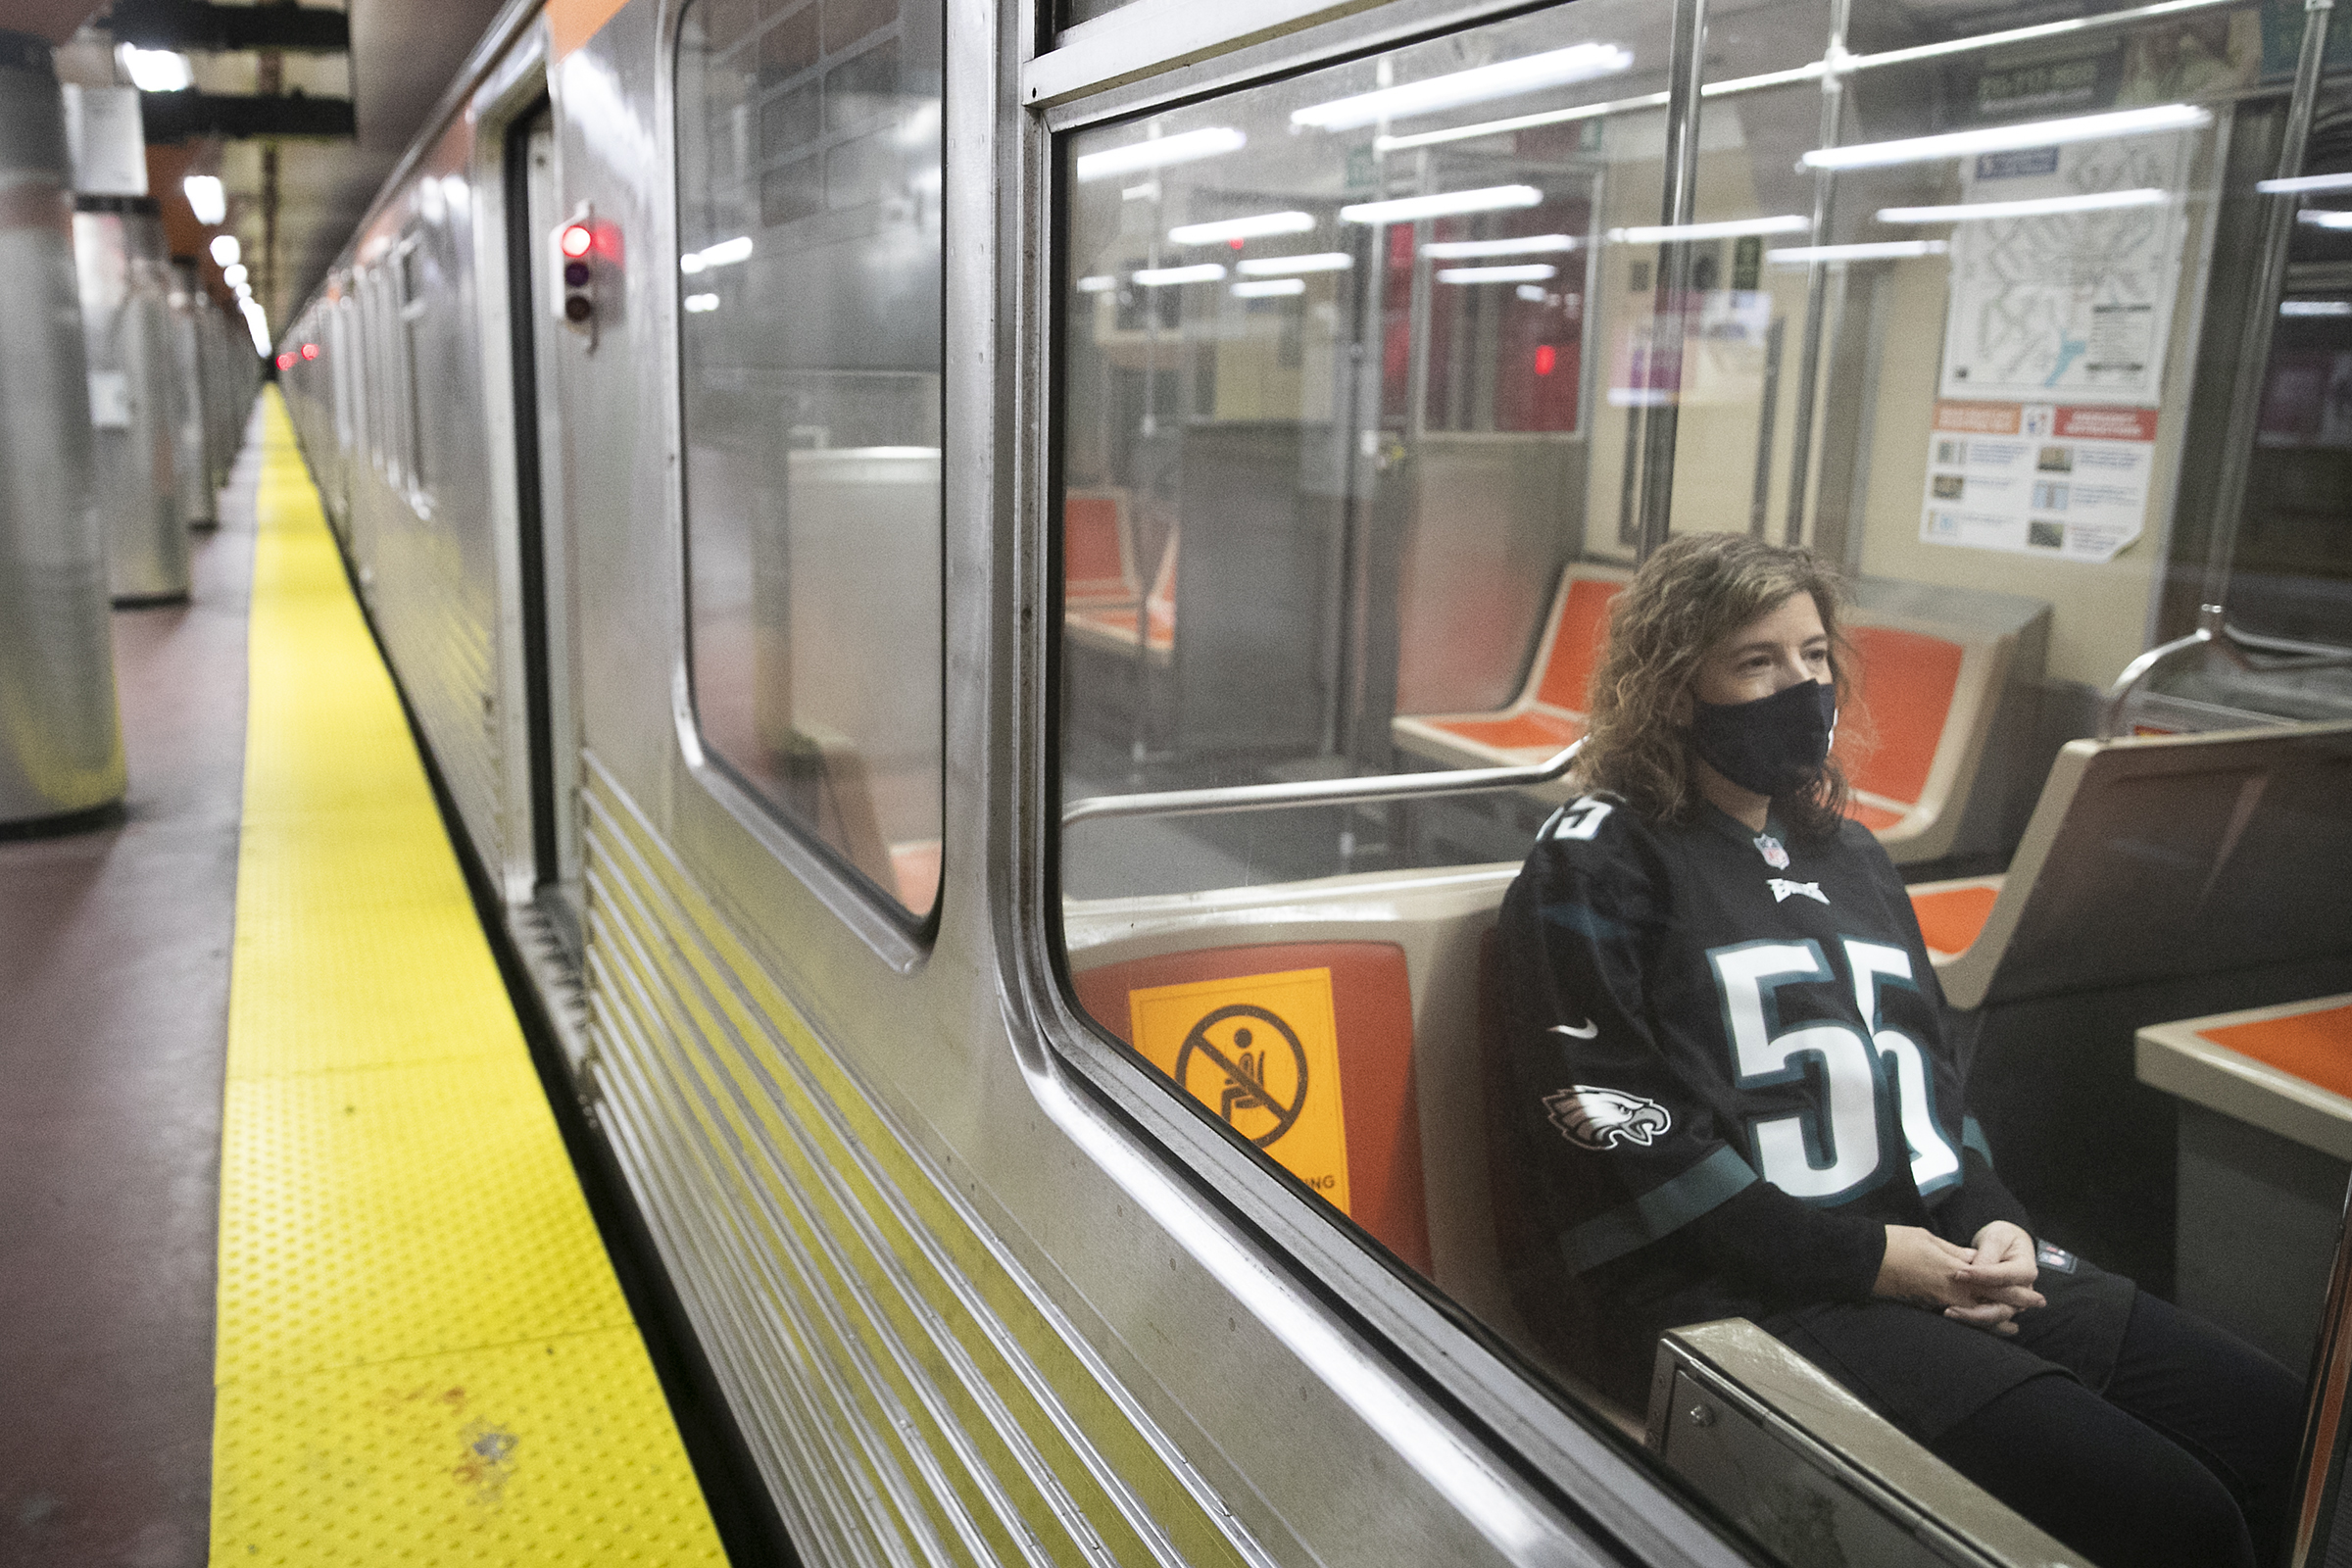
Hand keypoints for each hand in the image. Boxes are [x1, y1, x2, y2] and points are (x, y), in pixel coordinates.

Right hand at [1873, 1225, 2046, 1334]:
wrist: (1865, 1259)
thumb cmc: (1896, 1242)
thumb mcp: (1929, 1239)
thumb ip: (1956, 1252)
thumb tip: (1977, 1261)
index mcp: (1954, 1270)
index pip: (1993, 1282)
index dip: (2016, 1289)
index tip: (2035, 1292)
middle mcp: (1950, 1290)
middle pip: (1990, 1302)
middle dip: (2014, 1305)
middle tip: (2036, 1306)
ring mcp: (1938, 1301)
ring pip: (1975, 1313)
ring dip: (1996, 1319)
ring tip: (2013, 1325)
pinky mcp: (1927, 1305)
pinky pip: (1957, 1315)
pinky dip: (1973, 1320)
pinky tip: (1979, 1322)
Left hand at [1944, 1221, 2043, 1334]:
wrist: (2005, 1246)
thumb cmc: (2002, 1238)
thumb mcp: (1996, 1237)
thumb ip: (1988, 1254)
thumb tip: (1975, 1271)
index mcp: (2026, 1270)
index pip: (2004, 1277)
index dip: (1982, 1276)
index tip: (1959, 1274)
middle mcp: (2023, 1292)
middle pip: (2003, 1306)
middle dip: (1977, 1308)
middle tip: (1951, 1303)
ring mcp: (2012, 1303)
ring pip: (1994, 1317)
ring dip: (1972, 1316)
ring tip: (1949, 1312)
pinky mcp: (1999, 1308)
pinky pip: (1987, 1318)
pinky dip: (1971, 1318)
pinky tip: (1953, 1314)